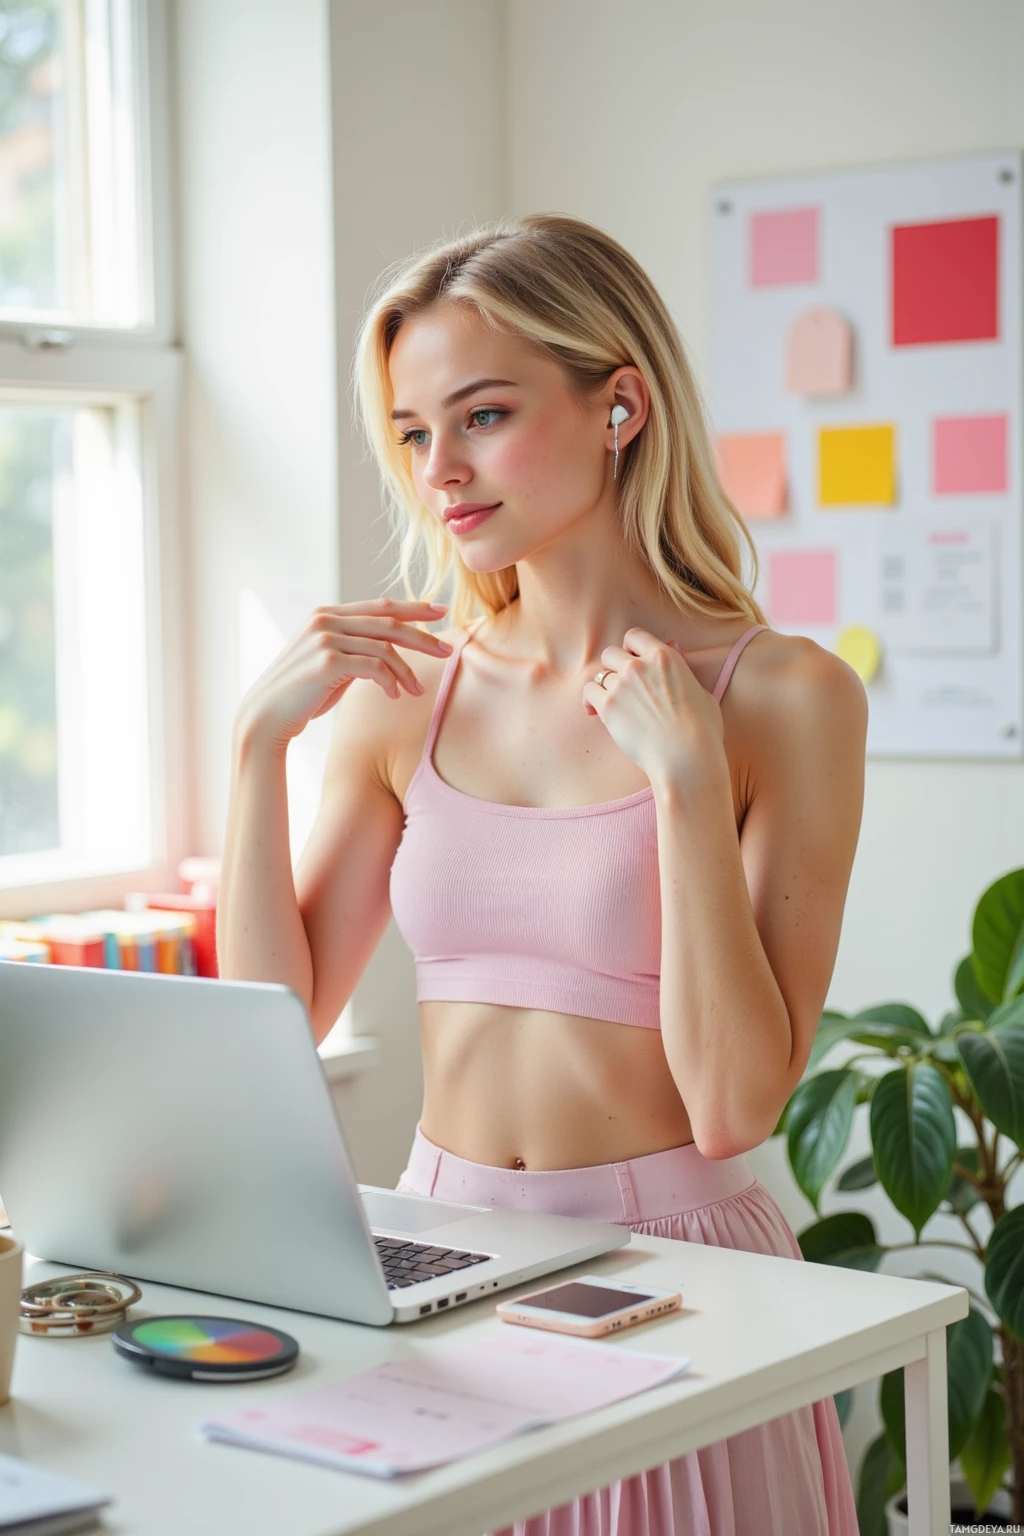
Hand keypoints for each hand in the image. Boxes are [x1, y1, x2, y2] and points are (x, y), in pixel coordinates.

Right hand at [235, 598, 451, 751]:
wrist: (266, 717)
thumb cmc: (302, 695)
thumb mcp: (332, 664)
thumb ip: (356, 650)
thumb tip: (390, 651)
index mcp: (327, 615)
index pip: (380, 606)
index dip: (413, 608)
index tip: (440, 611)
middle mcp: (326, 620)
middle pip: (388, 621)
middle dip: (423, 636)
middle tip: (449, 650)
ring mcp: (325, 638)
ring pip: (385, 646)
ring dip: (408, 670)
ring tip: (418, 690)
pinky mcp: (327, 661)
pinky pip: (374, 667)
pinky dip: (391, 680)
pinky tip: (396, 695)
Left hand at [581, 627, 727, 788]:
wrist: (685, 755)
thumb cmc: (700, 728)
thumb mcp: (701, 690)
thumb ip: (682, 668)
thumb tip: (675, 648)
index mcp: (664, 657)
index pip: (635, 636)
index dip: (630, 647)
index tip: (631, 659)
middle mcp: (639, 666)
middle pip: (611, 653)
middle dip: (613, 666)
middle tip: (620, 683)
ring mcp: (621, 685)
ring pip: (599, 675)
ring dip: (604, 687)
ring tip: (610, 702)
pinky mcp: (608, 706)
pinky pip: (589, 692)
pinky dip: (590, 700)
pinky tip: (595, 711)